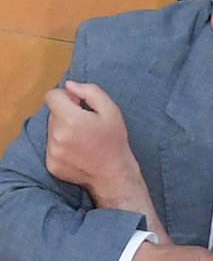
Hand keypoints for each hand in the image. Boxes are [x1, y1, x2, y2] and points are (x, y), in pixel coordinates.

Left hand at [44, 81, 146, 205]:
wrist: (113, 174)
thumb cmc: (114, 141)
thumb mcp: (111, 110)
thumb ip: (90, 92)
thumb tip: (70, 86)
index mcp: (70, 118)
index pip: (52, 96)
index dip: (66, 96)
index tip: (78, 104)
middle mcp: (56, 134)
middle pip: (52, 113)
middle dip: (66, 114)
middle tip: (85, 124)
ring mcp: (51, 150)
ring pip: (51, 130)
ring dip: (63, 130)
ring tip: (82, 140)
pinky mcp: (50, 163)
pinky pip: (51, 146)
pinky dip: (62, 146)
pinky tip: (78, 152)